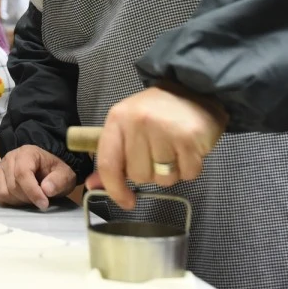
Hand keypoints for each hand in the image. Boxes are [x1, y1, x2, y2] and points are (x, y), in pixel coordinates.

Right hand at [0, 144, 76, 210]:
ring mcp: (0, 168)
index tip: (44, 204)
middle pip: (13, 185)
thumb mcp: (65, 175)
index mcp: (27, 153)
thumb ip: (58, 181)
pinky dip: (10, 201)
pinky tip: (21, 198)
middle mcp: (10, 158)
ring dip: (19, 201)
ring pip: (4, 192)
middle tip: (41, 199)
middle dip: (28, 198)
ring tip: (31, 198)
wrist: (47, 168)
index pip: (22, 173)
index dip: (32, 191)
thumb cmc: (55, 171)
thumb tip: (46, 190)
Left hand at [84, 85, 226, 209]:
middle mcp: (138, 123)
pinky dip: (190, 169)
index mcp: (117, 119)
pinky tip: (189, 149)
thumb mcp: (127, 126)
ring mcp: (164, 130)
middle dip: (150, 172)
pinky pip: (188, 174)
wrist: (194, 87)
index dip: (114, 189)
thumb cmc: (158, 111)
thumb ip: (112, 158)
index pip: (108, 164)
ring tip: (174, 149)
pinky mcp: (189, 138)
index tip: (126, 201)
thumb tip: (93, 186)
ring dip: (171, 172)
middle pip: (139, 176)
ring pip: (164, 179)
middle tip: (158, 151)